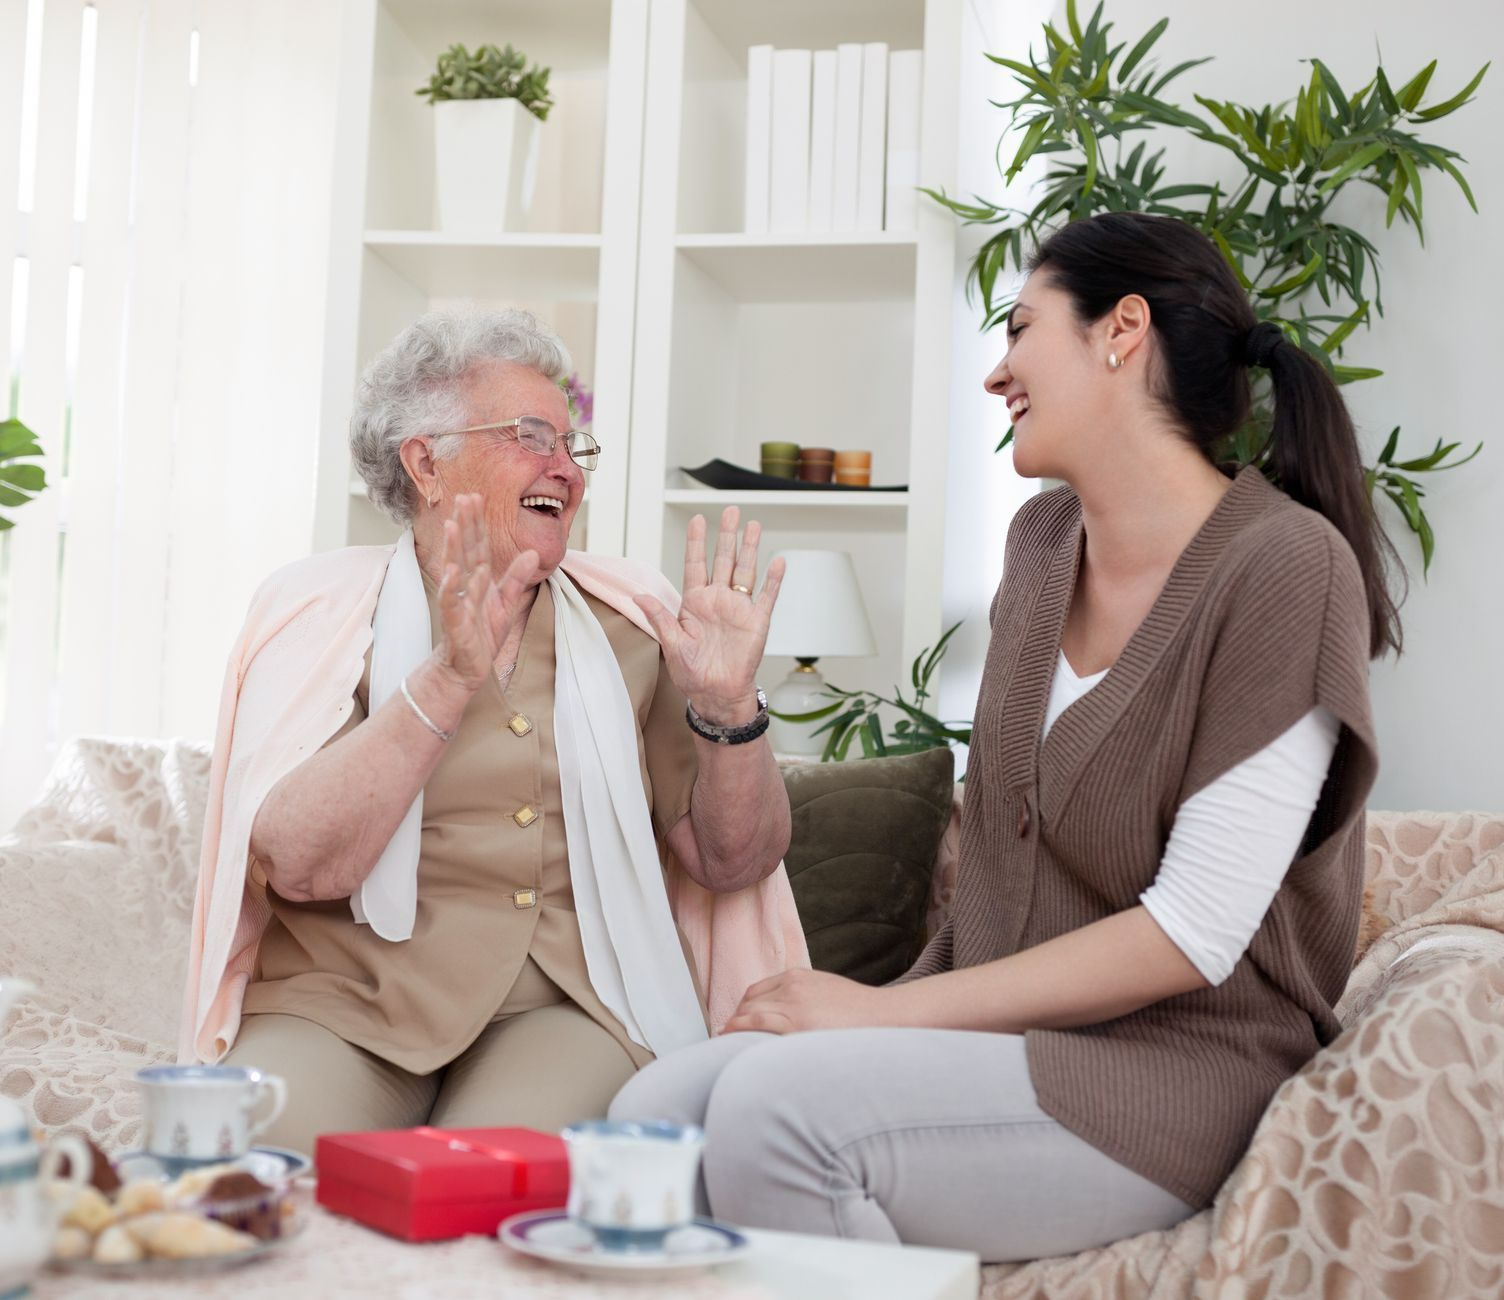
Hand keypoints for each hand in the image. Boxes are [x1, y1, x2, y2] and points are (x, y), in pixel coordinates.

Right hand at [433, 494, 538, 691]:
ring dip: (454, 547)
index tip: (476, 497)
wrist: (467, 668)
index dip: (478, 524)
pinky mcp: (455, 622)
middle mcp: (465, 586)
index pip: (479, 547)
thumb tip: (533, 553)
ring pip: (456, 570)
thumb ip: (517, 578)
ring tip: (453, 523)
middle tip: (464, 497)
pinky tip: (453, 570)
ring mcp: (458, 602)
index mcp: (479, 580)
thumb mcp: (507, 603)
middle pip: (466, 551)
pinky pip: (452, 601)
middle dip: (465, 525)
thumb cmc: (483, 635)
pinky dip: (452, 586)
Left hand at [634, 507, 785, 723]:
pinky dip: (773, 579)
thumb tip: (640, 596)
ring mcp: (738, 609)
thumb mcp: (671, 644)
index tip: (697, 519)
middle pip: (723, 560)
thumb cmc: (693, 673)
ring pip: (745, 571)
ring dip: (749, 549)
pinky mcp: (757, 622)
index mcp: (695, 603)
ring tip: (753, 525)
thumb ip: (659, 618)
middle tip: (730, 511)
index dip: (697, 542)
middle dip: (727, 535)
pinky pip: (767, 597)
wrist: (716, 694)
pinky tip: (778, 561)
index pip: (695, 565)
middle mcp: (717, 601)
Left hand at [722, 969, 895, 1034]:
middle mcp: (791, 987)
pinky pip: (757, 1024)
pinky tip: (730, 1038)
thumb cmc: (859, 1011)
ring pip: (749, 1012)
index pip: (757, 991)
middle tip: (727, 1035)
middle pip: (749, 1001)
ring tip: (723, 1040)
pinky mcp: (796, 1024)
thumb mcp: (825, 991)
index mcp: (798, 976)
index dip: (743, 1008)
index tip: (736, 1022)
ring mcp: (793, 1004)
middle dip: (735, 1018)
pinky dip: (738, 1029)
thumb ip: (803, 997)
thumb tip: (785, 1016)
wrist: (883, 1015)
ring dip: (733, 1026)